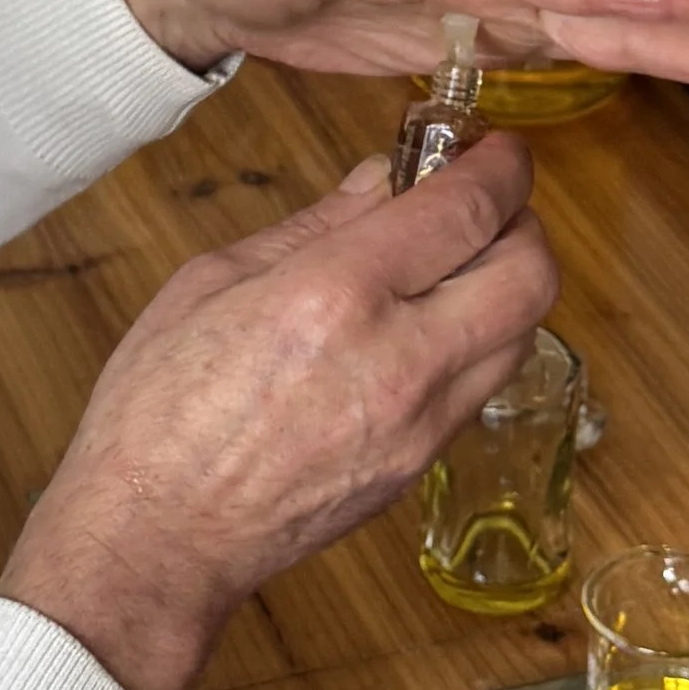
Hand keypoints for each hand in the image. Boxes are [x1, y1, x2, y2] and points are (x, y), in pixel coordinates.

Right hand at [0, 129, 556, 689]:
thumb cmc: (159, 411)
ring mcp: (419, 424)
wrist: (157, 539)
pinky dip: (477, 343)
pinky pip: (482, 387)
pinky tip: (425, 331)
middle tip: (485, 206)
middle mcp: (397, 358)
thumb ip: (314, 226)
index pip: (467, 211)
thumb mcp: (213, 282)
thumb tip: (381, 180)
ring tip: (455, 268)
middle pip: (531, 275)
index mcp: (334, 294)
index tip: (497, 150)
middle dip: (523, 223)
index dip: (500, 168)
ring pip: (522, 335)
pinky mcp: (421, 468)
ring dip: (506, 286)